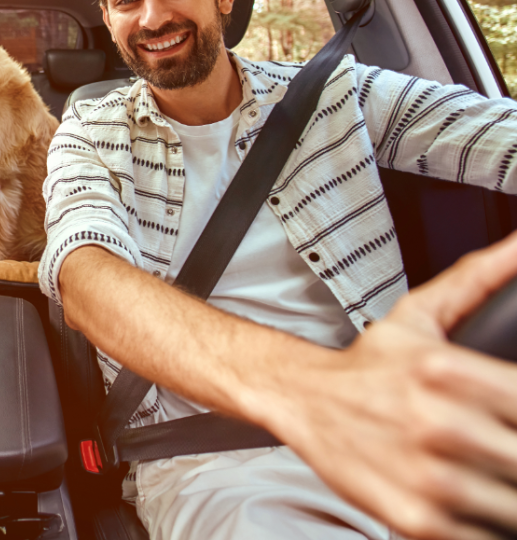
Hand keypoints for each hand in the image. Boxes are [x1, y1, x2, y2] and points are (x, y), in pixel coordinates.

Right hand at [272, 232, 516, 539]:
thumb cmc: (366, 365)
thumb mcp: (420, 316)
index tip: (515, 416)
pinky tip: (474, 498)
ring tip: (491, 470)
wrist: (298, 400)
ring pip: (515, 505)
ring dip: (509, 493)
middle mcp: (440, 424)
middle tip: (502, 444)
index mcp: (449, 371)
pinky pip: (483, 534)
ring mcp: (430, 477)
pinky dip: (487, 522)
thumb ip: (480, 280)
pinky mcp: (417, 517)